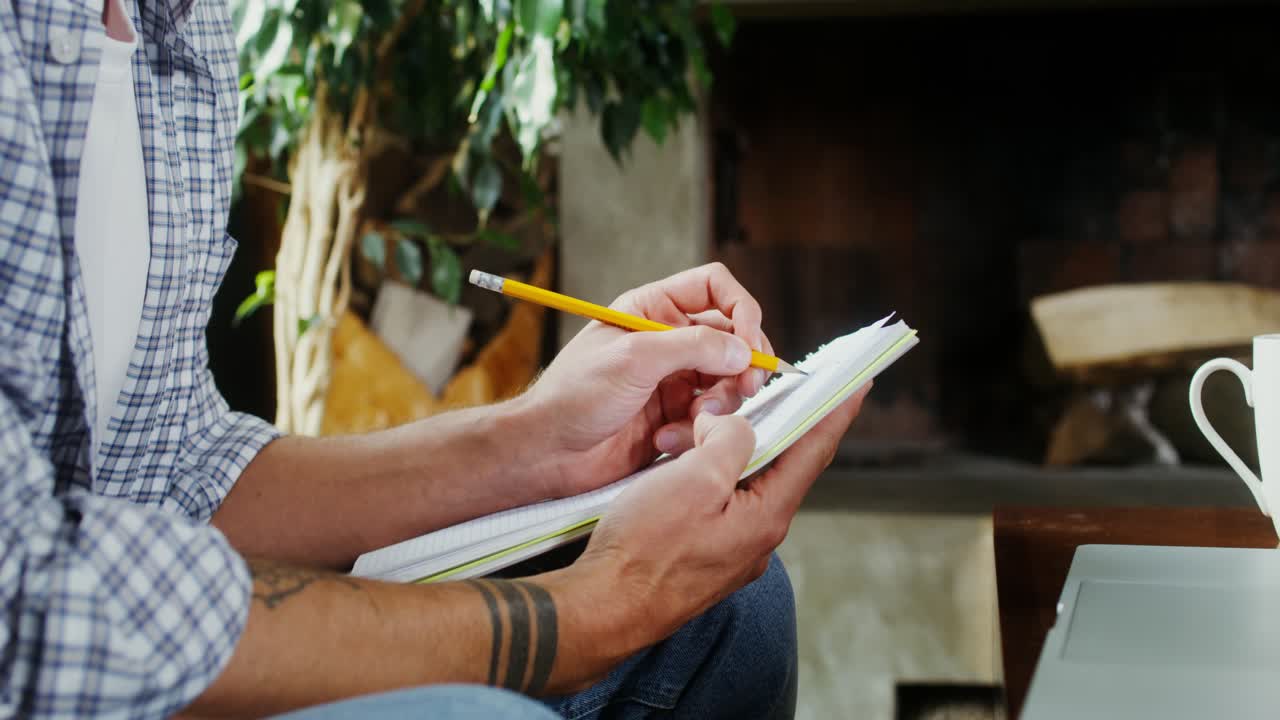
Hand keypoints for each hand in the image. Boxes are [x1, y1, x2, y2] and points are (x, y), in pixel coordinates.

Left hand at [517, 262, 777, 497]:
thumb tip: (743, 350)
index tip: (750, 344)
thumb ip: (692, 347)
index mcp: (652, 309)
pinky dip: (698, 429)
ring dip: (720, 401)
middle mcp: (668, 339)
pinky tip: (666, 440)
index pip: (714, 288)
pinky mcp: (674, 415)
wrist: (548, 452)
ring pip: (727, 380)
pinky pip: (710, 416)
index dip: (741, 309)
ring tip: (695, 419)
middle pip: (732, 337)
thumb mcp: (633, 359)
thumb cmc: (574, 396)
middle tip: (745, 388)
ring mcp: (673, 378)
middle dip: (742, 363)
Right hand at [571, 385, 869, 647]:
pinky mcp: (705, 555)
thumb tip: (731, 426)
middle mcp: (758, 536)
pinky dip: (706, 473)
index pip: (814, 451)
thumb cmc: (646, 549)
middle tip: (769, 388)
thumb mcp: (695, 478)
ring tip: (691, 427)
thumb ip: (729, 440)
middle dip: (766, 422)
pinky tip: (681, 460)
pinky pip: (718, 501)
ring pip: (742, 481)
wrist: (605, 609)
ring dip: (722, 448)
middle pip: (779, 464)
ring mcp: (732, 550)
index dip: (836, 412)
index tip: (857, 384)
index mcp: (767, 515)